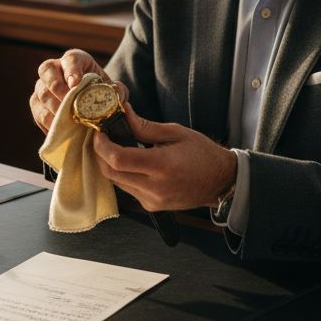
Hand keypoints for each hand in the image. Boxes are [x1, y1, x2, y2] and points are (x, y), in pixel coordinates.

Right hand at [29, 49, 126, 133]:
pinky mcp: (37, 104)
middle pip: (47, 72)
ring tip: (69, 122)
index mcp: (75, 60)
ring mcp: (42, 86)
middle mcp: (54, 69)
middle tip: (70, 106)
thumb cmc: (99, 93)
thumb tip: (116, 91)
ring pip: (41, 95)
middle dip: (58, 90)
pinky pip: (38, 113)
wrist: (88, 105)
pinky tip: (62, 130)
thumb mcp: (111, 90)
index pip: (70, 59)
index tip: (75, 83)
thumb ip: (117, 90)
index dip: (71, 70)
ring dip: (55, 110)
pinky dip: (50, 123)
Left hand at [92, 105, 236, 211]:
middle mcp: (155, 187)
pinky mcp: (152, 207)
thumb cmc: (202, 153)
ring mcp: (153, 200)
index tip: (99, 133)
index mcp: (162, 166)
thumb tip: (123, 113)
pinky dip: (123, 175)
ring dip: (111, 165)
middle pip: (111, 173)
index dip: (102, 146)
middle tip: (103, 138)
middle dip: (101, 154)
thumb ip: (144, 125)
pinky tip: (131, 163)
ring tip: (116, 147)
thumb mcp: (175, 132)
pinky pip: (128, 190)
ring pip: (116, 183)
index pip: (118, 159)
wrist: (221, 181)